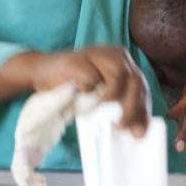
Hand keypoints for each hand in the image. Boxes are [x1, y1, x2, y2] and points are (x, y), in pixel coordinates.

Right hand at [30, 47, 150, 135]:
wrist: (42, 71)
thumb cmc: (74, 85)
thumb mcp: (101, 92)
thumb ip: (118, 101)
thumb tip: (136, 128)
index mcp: (123, 60)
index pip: (141, 85)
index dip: (143, 109)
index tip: (139, 131)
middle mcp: (114, 54)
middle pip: (134, 80)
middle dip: (132, 107)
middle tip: (123, 126)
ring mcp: (96, 54)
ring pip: (118, 76)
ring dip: (113, 98)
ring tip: (105, 113)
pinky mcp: (79, 60)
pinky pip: (92, 79)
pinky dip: (89, 91)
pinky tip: (81, 95)